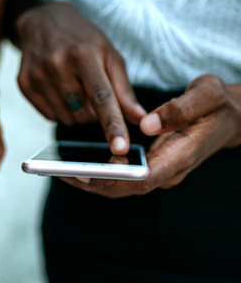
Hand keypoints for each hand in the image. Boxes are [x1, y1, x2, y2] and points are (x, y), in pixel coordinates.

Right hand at [16, 1, 145, 154]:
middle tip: (92, 92)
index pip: (101, 97)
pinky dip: (61, 111)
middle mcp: (56, 65)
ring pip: (67, 119)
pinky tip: (60, 90)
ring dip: (78, 113)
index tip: (121, 148)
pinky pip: (49, 116)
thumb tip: (140, 119)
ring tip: (76, 89)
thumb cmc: (82, 39)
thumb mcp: (109, 55)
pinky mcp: (24, 85)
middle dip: (94, 113)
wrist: (42, 21)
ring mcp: (37, 76)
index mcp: (83, 54)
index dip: (112, 125)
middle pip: (84, 114)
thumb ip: (124, 90)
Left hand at [61, 75, 240, 197]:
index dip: (114, 178)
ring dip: (91, 180)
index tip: (88, 173)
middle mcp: (167, 171)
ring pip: (120, 185)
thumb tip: (145, 124)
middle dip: (92, 182)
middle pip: (125, 188)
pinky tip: (77, 162)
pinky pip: (121, 175)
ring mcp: (158, 171)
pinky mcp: (151, 165)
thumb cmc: (217, 105)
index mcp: (180, 156)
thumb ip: (179, 108)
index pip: (144, 178)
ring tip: (58, 169)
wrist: (229, 117)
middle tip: (59, 171)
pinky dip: (98, 172)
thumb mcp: (207, 94)